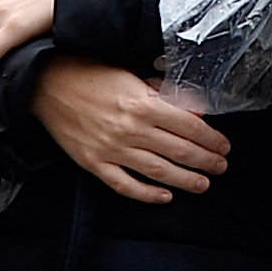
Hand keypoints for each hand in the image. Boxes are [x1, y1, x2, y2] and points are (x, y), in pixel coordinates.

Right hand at [36, 60, 230, 204]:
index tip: (224, 146)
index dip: (212, 139)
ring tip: (202, 184)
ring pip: (158, 172)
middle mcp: (131, 129)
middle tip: (221, 167)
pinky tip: (164, 196)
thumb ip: (165, 93)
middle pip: (180, 152)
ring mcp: (111, 149)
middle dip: (206, 162)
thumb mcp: (134, 75)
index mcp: (144, 104)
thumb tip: (196, 110)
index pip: (191, 127)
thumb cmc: (92, 73)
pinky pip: (124, 185)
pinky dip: (146, 194)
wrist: (47, 83)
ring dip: (185, 181)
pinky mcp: (93, 163)